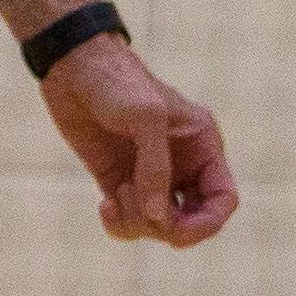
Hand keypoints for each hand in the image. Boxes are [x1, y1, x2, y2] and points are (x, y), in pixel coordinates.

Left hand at [38, 35, 239, 247]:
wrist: (72, 67)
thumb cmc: (117, 82)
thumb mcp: (146, 117)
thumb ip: (155, 169)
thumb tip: (159, 217)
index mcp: (202, 147)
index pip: (223, 200)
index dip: (207, 223)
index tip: (176, 228)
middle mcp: (182, 165)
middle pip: (192, 221)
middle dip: (168, 227)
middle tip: (138, 204)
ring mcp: (149, 175)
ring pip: (158, 225)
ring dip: (139, 223)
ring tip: (116, 194)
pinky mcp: (118, 180)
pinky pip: (129, 221)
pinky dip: (119, 225)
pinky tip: (104, 206)